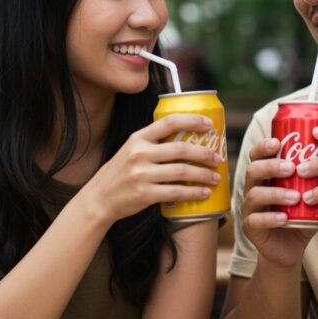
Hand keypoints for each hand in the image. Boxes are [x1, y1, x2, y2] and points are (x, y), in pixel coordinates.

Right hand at [82, 114, 221, 222]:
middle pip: (181, 149)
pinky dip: (194, 193)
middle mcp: (139, 154)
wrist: (99, 198)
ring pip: (182, 172)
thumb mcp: (131, 150)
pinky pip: (176, 192)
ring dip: (203, 175)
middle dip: (204, 153)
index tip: (210, 124)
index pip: (169, 122)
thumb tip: (187, 138)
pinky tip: (204, 193)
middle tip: (218, 157)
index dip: (192, 120)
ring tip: (216, 177)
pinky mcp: (145, 194)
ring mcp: (142, 174)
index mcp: (138, 138)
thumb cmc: (120, 173)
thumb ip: (153, 143)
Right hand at [240, 137, 317, 269]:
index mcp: (265, 176)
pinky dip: (270, 218)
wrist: (291, 248)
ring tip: (295, 197)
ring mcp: (249, 209)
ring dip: (275, 193)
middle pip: (253, 170)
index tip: (278, 142)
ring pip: (254, 195)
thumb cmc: (300, 216)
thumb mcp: (311, 194)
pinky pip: (255, 221)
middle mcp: (254, 188)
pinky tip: (284, 218)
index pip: (257, 155)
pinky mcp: (250, 228)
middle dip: (271, 166)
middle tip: (291, 168)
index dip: (264, 147)